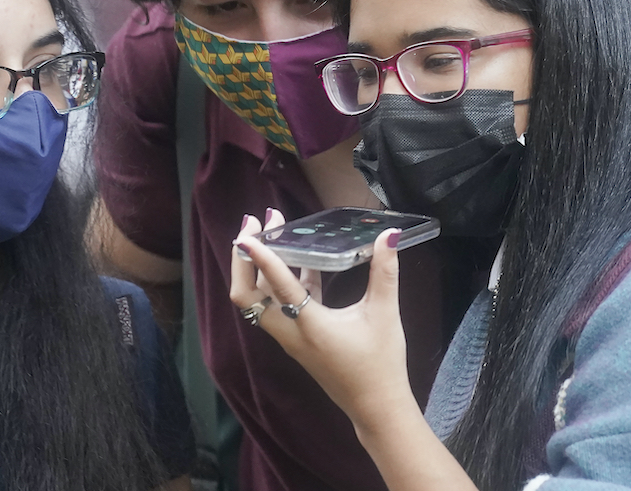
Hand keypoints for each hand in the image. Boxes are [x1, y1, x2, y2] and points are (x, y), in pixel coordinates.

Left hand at [229, 211, 417, 428]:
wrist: (375, 405)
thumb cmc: (381, 364)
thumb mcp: (384, 314)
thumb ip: (384, 273)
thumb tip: (387, 236)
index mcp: (310, 326)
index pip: (278, 286)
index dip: (261, 257)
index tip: (248, 232)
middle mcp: (291, 333)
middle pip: (247, 296)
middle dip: (243, 259)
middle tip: (253, 225)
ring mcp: (290, 338)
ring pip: (258, 301)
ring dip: (256, 268)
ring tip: (268, 234)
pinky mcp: (297, 340)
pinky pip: (277, 306)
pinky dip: (278, 281)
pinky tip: (300, 260)